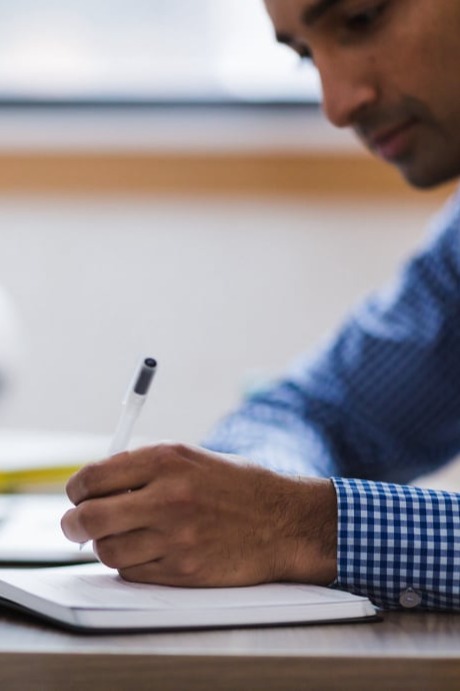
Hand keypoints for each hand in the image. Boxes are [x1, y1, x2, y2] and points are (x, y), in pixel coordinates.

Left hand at [61, 442, 336, 586]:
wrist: (283, 521)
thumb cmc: (236, 486)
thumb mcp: (190, 458)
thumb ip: (142, 467)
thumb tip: (94, 485)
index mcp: (166, 459)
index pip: (92, 478)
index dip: (76, 490)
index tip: (78, 495)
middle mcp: (167, 496)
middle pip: (88, 518)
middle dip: (73, 524)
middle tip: (76, 525)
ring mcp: (175, 537)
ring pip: (106, 550)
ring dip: (105, 545)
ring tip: (120, 536)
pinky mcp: (183, 571)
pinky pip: (132, 572)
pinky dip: (130, 564)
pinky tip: (147, 550)